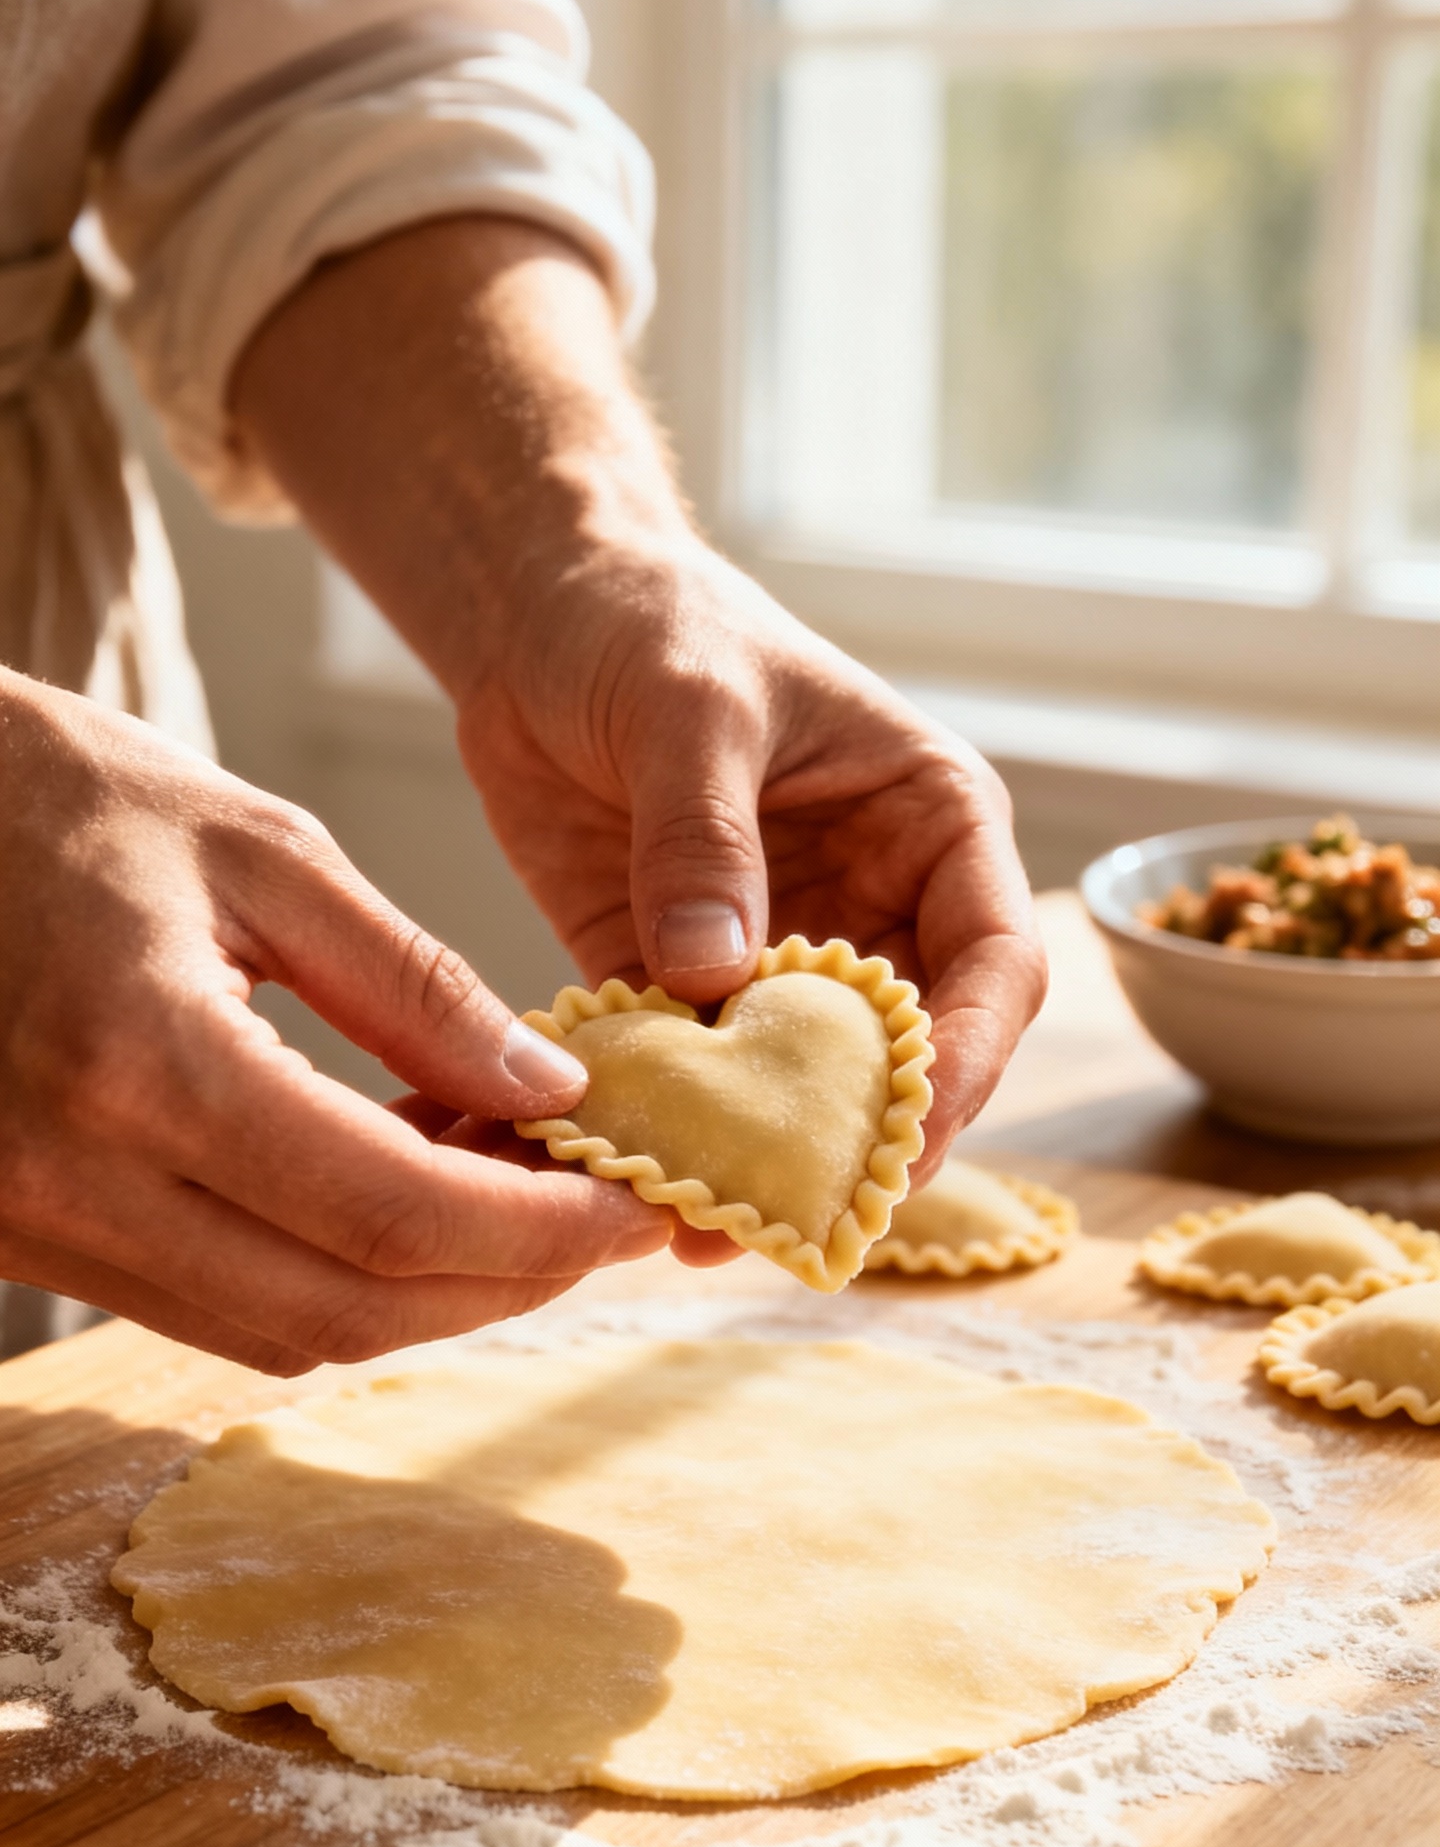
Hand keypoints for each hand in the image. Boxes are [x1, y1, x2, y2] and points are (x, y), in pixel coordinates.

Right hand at [0, 674, 666, 1372]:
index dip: (540, 1229)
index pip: (392, 1212)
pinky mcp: (12, 1235)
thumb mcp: (256, 848)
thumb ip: (412, 983)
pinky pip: (203, 1301)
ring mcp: (27, 1223)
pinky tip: (394, 1186)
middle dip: (499, 1284)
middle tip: (599, 1218)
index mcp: (144, 1063)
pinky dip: (323, 1270)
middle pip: (343, 1311)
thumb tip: (549, 1088)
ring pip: (275, 1330)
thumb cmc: (52, 791)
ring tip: (512, 1192)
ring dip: (418, 1289)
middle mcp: (74, 1179)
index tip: (637, 1199)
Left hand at [232, 216, 1045, 1183]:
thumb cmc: (651, 626)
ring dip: (762, 1158)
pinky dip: (669, 1129)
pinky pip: (693, 1077)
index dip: (965, 1059)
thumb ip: (703, 839)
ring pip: (803, 1088)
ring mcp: (781, 957)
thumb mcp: (687, 709)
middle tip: (802, 1221)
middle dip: (863, 1142)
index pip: (993, 964)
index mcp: (931, 827)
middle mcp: (877, 907)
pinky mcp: (681, 986)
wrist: (538, 616)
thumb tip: (717, 978)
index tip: (908, 1137)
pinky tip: (627, 1177)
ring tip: (705, 1230)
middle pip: (908, 1055)